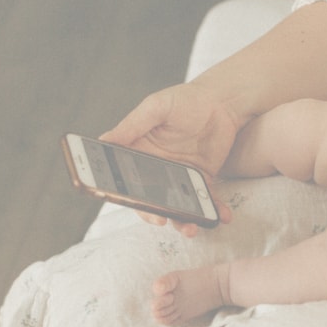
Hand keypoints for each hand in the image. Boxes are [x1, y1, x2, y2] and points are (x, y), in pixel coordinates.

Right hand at [100, 81, 243, 234]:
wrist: (223, 101)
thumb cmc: (185, 99)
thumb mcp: (156, 107)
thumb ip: (132, 124)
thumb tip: (103, 139)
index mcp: (139, 154)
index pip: (127, 181)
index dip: (129, 197)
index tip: (137, 205)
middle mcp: (156, 170)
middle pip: (151, 201)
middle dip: (157, 215)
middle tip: (164, 220)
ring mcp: (180, 178)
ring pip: (178, 207)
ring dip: (185, 221)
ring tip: (193, 227)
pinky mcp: (203, 181)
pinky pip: (206, 202)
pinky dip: (213, 211)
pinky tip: (222, 215)